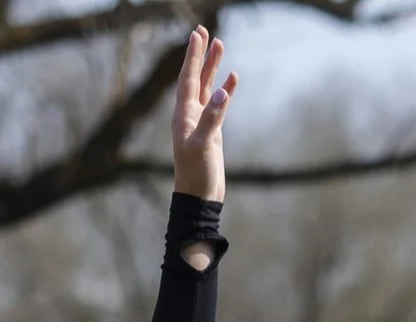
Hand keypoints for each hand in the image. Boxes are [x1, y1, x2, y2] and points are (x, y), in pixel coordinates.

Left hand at [171, 27, 235, 201]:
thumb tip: (220, 92)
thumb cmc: (195, 174)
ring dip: (212, 67)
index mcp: (183, 114)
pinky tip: (232, 79)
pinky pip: (218, 104)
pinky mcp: (211, 131)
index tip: (197, 34)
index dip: (193, 56)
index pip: (187, 78)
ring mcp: (200, 122)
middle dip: (201, 54)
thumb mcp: (202, 145)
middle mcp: (189, 114)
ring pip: (206, 87)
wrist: (199, 197)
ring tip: (220, 45)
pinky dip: (225, 90)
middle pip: (195, 76)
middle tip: (205, 31)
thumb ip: (211, 118)